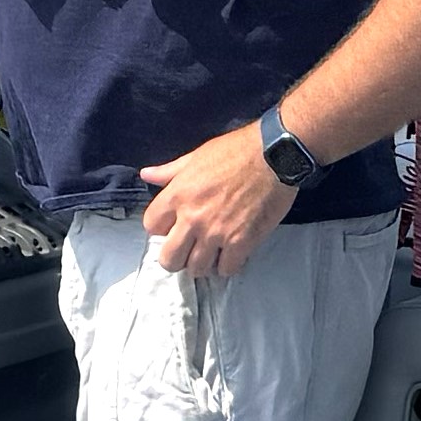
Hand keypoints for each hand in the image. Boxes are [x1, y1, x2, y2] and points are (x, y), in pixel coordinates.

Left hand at [140, 116, 296, 283]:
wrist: (274, 155)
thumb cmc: (235, 151)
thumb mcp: (196, 156)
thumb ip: (170, 171)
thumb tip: (146, 174)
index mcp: (178, 195)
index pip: (151, 227)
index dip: (161, 230)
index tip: (173, 228)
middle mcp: (192, 218)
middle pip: (169, 259)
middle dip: (176, 258)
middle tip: (189, 250)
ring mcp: (216, 233)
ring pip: (197, 269)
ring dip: (203, 264)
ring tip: (212, 254)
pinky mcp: (241, 242)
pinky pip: (226, 269)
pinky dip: (228, 265)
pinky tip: (232, 254)